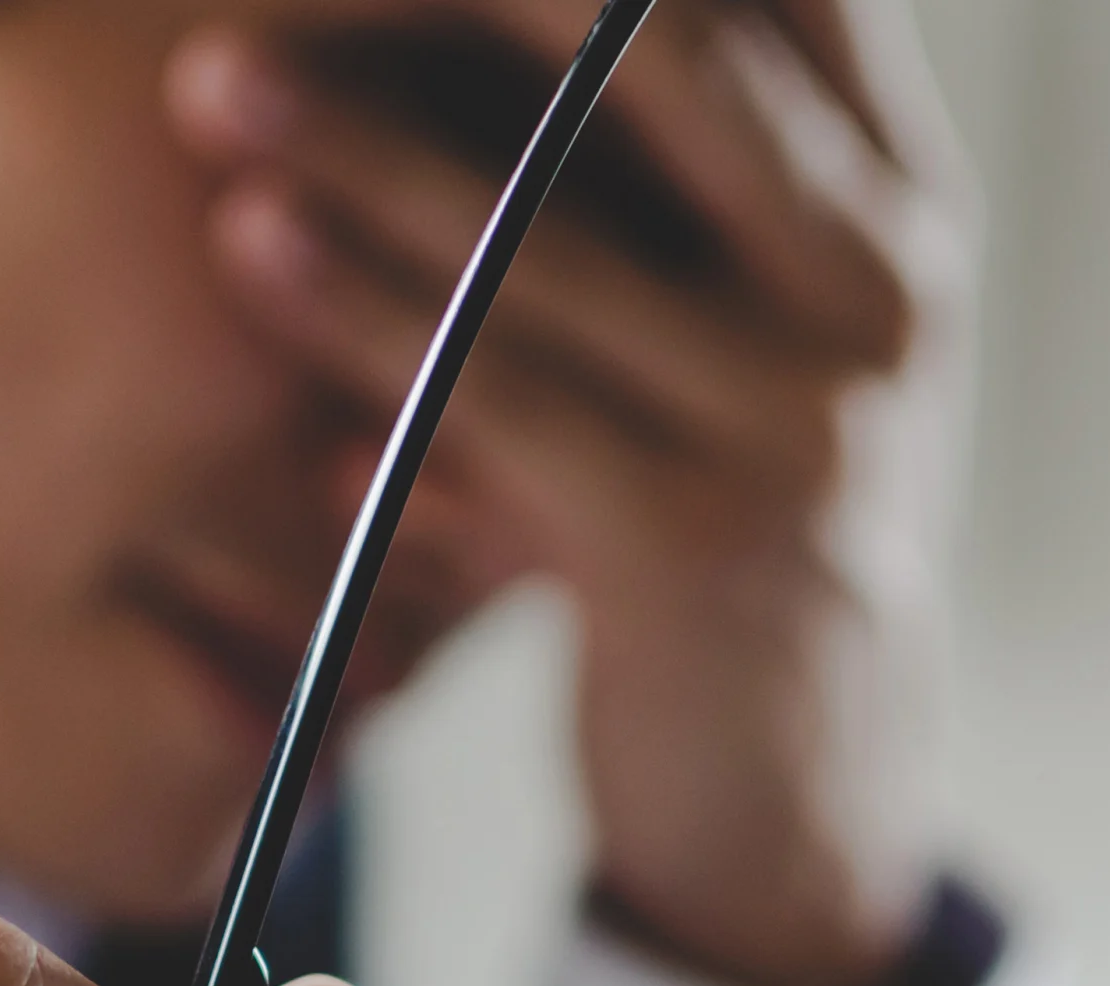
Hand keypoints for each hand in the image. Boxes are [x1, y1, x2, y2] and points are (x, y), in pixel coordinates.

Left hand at [168, 0, 976, 985]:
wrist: (800, 785)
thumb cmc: (727, 508)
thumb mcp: (738, 324)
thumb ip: (667, 177)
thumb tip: (478, 22)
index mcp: (894, 200)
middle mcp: (881, 284)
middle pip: (671, 54)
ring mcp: (801, 419)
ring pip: (551, 238)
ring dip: (363, 157)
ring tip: (216, 91)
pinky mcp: (694, 545)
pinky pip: (495, 402)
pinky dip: (363, 330)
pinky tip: (258, 264)